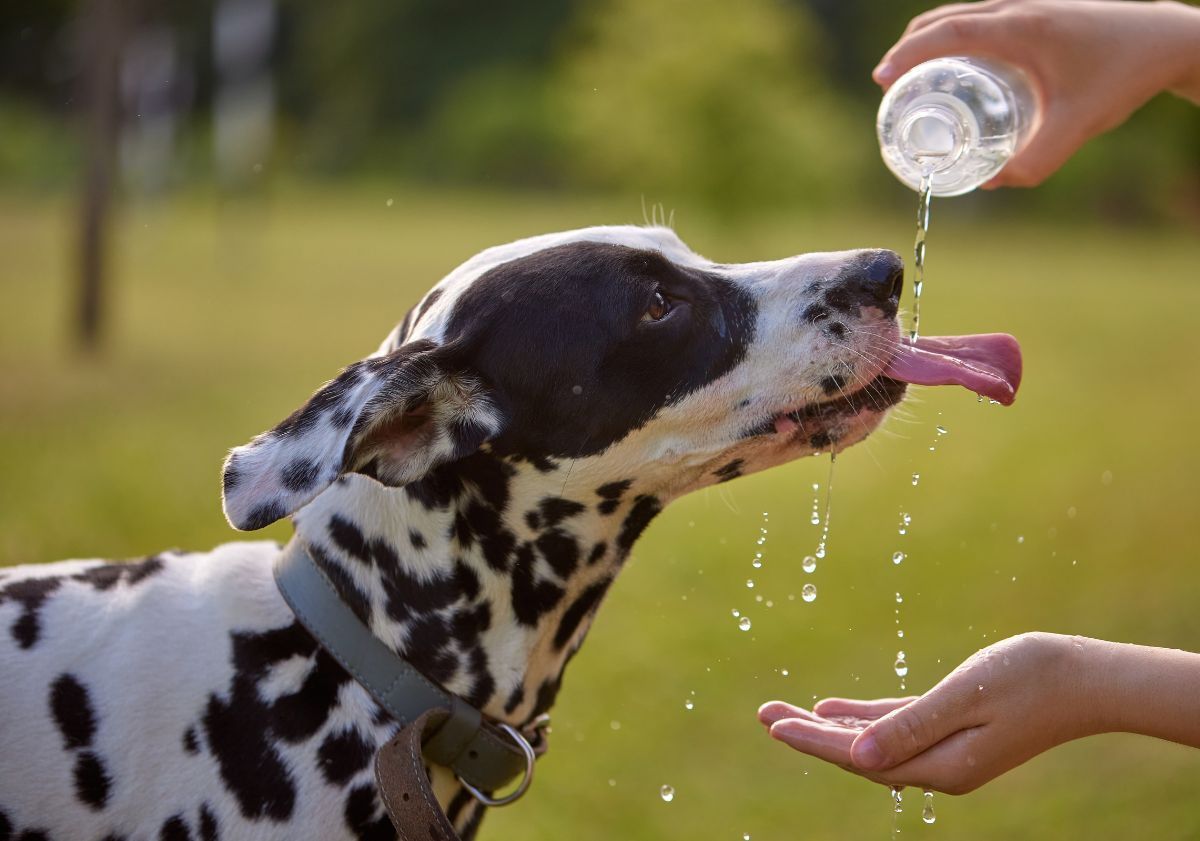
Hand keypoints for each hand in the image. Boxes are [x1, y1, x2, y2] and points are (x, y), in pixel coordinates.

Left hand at [758, 633, 1093, 793]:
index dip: (813, 740)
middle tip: (762, 715)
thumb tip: (859, 757)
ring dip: (829, 727)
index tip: (773, 725)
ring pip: (873, 742)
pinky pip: (895, 729)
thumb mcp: (964, 697)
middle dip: (808, 735)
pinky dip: (863, 720)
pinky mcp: (954, 732)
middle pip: (859, 754)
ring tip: (784, 713)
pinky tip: (832, 709)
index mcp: (942, 764)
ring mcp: (948, 753)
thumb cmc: (1031, 678)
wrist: (1088, 679)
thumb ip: (911, 726)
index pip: (860, 757)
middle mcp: (941, 767)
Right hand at [873, 0, 1199, 187]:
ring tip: (913, 78)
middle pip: (942, 18)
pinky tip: (956, 67)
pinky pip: (979, 17)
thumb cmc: (1123, 75)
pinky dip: (953, 36)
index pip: (946, 32)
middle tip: (889, 86)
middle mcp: (1018, 8)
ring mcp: (1026, 5)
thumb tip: (993, 182)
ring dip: (928, 40)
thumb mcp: (1078, 126)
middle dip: (907, 49)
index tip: (882, 80)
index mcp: (1020, 27)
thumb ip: (1036, 161)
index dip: (907, 55)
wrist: (1165, 39)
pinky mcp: (1035, 12)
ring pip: (960, 14)